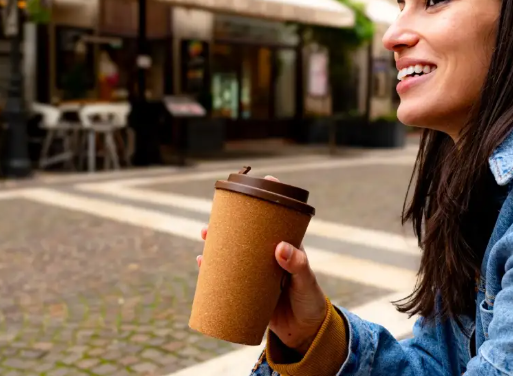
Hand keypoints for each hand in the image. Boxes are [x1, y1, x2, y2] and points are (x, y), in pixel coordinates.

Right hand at [197, 175, 326, 354]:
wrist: (305, 332)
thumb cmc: (310, 300)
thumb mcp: (306, 282)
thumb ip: (298, 265)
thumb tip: (279, 248)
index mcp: (288, 247)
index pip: (279, 219)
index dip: (271, 199)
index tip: (262, 180)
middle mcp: (270, 256)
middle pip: (249, 233)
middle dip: (232, 222)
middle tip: (214, 218)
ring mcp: (258, 272)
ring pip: (235, 252)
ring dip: (218, 242)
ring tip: (204, 234)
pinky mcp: (249, 290)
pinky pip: (228, 276)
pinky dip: (214, 269)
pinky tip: (201, 262)